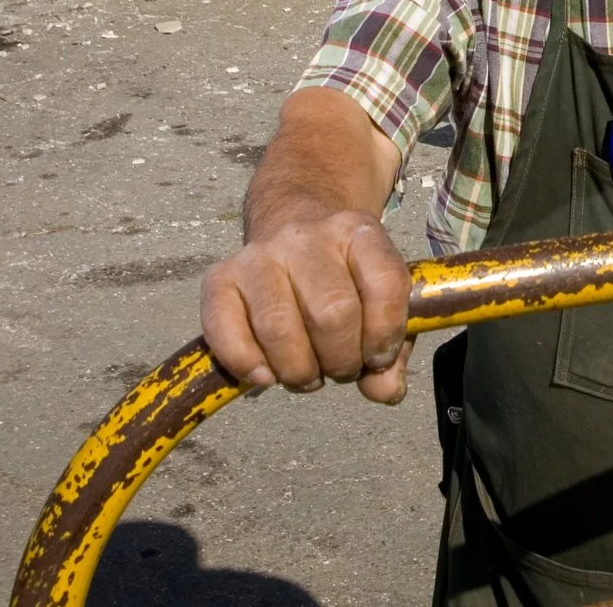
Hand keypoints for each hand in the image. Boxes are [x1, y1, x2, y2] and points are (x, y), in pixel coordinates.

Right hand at [200, 209, 412, 402]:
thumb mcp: (381, 302)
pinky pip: (224, 331)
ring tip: (305, 373)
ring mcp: (259, 254)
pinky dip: (246, 364)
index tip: (378, 356)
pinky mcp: (219, 277)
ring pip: (278, 328)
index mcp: (358, 232)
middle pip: (332, 313)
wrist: (290, 223)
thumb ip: (392, 351)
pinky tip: (265, 374)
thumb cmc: (343, 280)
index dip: (385, 332)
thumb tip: (384, 391)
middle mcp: (307, 237)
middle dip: (341, 361)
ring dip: (298, 370)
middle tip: (339, 368)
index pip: (385, 283)